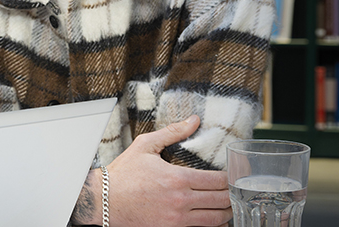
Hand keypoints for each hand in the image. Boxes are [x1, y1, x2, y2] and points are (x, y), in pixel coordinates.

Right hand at [104, 115, 231, 226]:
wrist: (104, 200)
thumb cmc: (122, 174)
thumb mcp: (144, 146)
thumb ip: (172, 132)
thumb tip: (194, 120)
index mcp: (177, 178)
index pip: (218, 180)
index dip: (230, 178)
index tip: (232, 175)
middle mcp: (181, 200)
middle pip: (222, 200)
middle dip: (231, 195)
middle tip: (234, 190)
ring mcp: (177, 219)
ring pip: (216, 219)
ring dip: (226, 211)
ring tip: (227, 204)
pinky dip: (213, 225)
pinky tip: (213, 218)